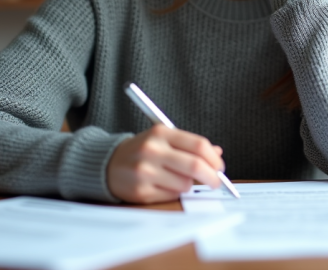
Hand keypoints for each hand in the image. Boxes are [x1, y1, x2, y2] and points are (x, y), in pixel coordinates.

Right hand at [106, 124, 224, 203]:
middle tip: (216, 181)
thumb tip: (217, 153)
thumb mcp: (164, 139)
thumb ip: (190, 144)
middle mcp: (152, 150)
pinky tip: (164, 185)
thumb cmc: (142, 150)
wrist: (108, 164)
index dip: (214, 159)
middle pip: (195, 166)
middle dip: (212, 177)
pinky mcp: (141, 191)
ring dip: (189, 185)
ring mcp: (145, 171)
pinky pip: (172, 195)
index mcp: (161, 132)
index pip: (198, 145)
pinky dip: (175, 192)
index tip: (219, 167)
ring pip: (185, 184)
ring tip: (178, 179)